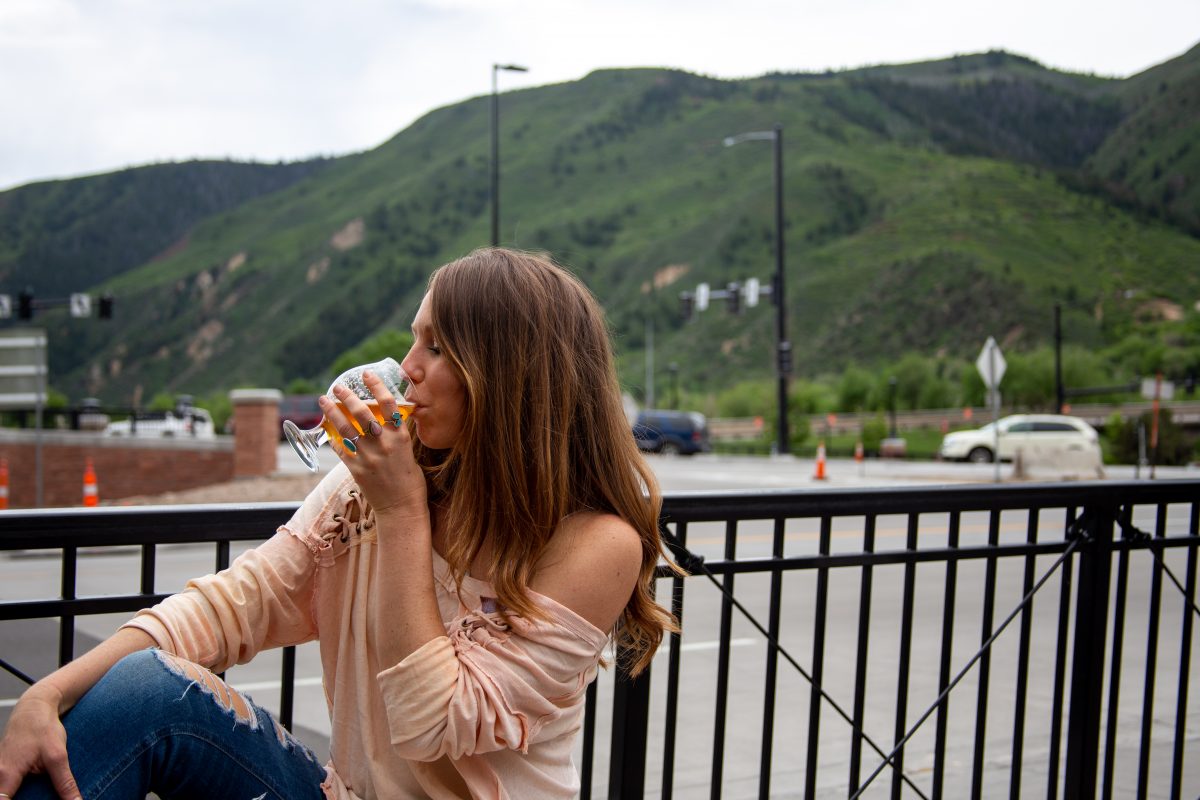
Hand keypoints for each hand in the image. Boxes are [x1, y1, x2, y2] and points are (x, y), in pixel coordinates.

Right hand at [0, 685, 81, 799]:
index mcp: (6, 775)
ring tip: (40, 796)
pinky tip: (36, 793)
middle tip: (42, 799)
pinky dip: (18, 792)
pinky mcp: (3, 772)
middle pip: (4, 799)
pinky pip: (7, 788)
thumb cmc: (42, 728)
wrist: (34, 708)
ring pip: (5, 793)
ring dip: (21, 796)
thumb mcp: (58, 756)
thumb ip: (64, 782)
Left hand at [322, 370, 427, 516]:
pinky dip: (334, 439)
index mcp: (400, 436)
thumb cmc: (409, 480)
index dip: (376, 385)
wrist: (402, 507)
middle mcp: (384, 443)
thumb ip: (395, 436)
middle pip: (362, 412)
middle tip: (337, 387)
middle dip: (346, 396)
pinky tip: (328, 432)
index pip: (388, 404)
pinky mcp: (357, 470)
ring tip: (323, 401)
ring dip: (332, 412)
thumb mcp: (408, 452)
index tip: (366, 374)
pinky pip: (340, 450)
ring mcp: (369, 456)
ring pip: (346, 428)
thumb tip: (383, 420)